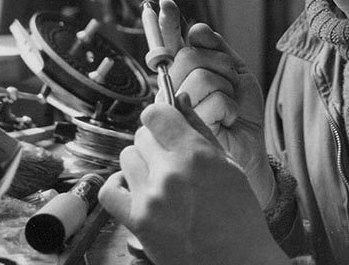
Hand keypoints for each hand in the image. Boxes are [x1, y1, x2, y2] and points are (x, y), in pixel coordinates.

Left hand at [98, 95, 288, 264]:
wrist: (238, 264)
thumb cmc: (239, 217)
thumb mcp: (229, 166)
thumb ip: (199, 129)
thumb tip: (179, 99)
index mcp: (196, 154)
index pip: (155, 113)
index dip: (160, 116)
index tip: (166, 124)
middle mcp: (170, 173)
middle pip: (141, 135)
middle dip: (155, 142)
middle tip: (170, 158)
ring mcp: (151, 198)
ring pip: (126, 157)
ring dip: (140, 163)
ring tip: (159, 179)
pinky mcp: (137, 222)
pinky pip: (110, 190)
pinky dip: (120, 186)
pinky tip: (137, 190)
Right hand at [156, 0, 274, 208]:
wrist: (252, 147)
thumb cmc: (241, 112)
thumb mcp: (235, 73)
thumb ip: (216, 49)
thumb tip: (194, 28)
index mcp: (183, 72)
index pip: (171, 43)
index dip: (166, 24)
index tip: (165, 4)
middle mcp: (173, 88)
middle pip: (188, 56)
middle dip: (221, 66)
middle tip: (229, 86)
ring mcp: (177, 109)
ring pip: (202, 77)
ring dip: (227, 90)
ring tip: (228, 108)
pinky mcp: (186, 128)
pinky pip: (214, 100)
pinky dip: (230, 108)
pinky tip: (226, 122)